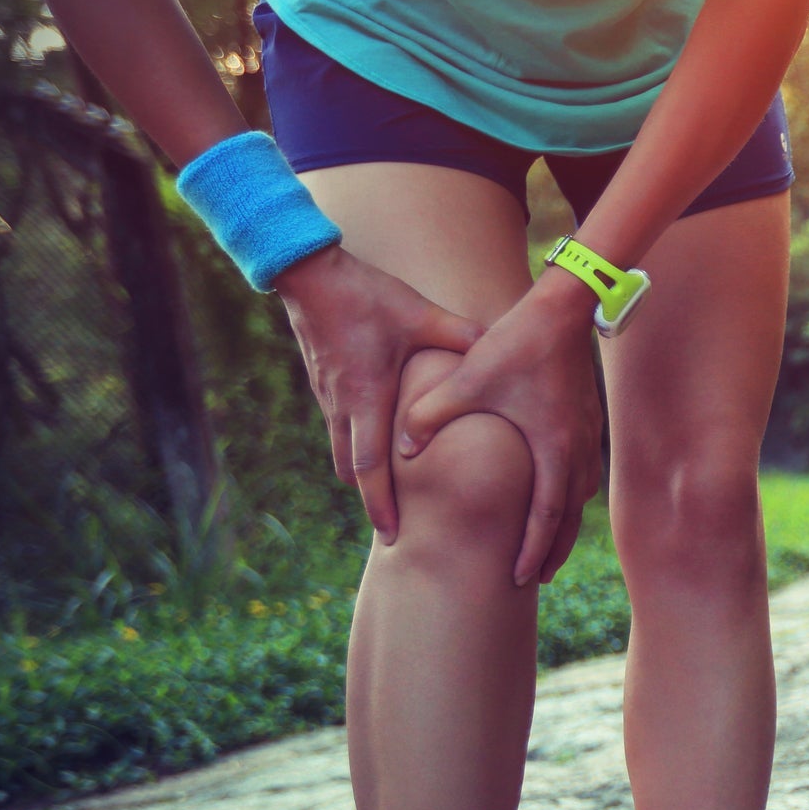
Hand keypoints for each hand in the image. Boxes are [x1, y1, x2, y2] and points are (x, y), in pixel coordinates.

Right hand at [272, 245, 483, 543]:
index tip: (391, 536)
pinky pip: (339, 427)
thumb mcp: (420, 316)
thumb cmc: (366, 295)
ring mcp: (329, 396)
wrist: (307, 273)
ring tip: (384, 497)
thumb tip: (500, 348)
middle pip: (353, 470)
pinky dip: (354, 446)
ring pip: (343, 450)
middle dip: (372, 502)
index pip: (371, 468)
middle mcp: (344, 406)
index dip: (381, 504)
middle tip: (391, 531)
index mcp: (368, 398)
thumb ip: (461, 335)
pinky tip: (374, 448)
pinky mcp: (323, 383)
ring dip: (362, 474)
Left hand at [397, 271, 603, 585]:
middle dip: (554, 550)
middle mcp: (577, 448)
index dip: (533, 550)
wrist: (563, 307)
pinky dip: (572, 494)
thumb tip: (399, 448)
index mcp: (552, 447)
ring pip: (581, 496)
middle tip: (538, 578)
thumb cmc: (516, 343)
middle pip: (570, 517)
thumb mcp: (466, 380)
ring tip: (548, 545)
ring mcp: (588, 434)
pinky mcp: (588, 419)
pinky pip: (584, 471)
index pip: (545, 515)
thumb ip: (429, 415)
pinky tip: (560, 496)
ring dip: (565, 524)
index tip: (522, 577)